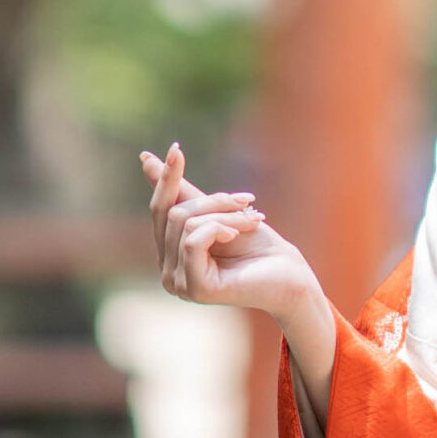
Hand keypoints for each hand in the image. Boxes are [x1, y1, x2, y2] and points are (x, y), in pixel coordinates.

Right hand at [141, 145, 318, 323]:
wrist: (290, 274)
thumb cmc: (258, 245)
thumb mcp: (219, 212)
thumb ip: (184, 192)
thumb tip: (146, 159)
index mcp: (171, 253)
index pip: (159, 209)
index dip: (167, 179)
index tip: (175, 149)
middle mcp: (168, 271)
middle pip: (174, 213)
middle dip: (214, 200)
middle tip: (247, 201)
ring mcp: (178, 283)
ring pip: (185, 223)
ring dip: (225, 215)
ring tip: (251, 221)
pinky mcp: (194, 288)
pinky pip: (193, 240)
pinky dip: (219, 229)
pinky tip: (236, 236)